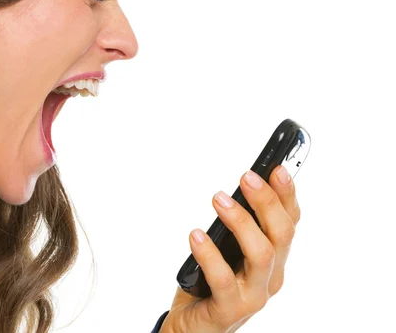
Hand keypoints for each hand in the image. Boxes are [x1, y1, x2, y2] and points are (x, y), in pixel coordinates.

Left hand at [160, 165, 299, 332]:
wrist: (194, 326)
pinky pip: (222, 279)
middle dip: (266, 201)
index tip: (276, 167)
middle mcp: (270, 276)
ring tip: (218, 199)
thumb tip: (234, 186)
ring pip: (260, 255)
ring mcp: (253, 295)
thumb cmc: (210, 282)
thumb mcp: (228, 248)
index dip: (286, 194)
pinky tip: (196, 235)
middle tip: (246, 177)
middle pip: (281, 234)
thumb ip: (237, 223)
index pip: (290, 221)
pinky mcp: (229, 309)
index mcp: (274, 257)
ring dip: (241, 222)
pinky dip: (209, 253)